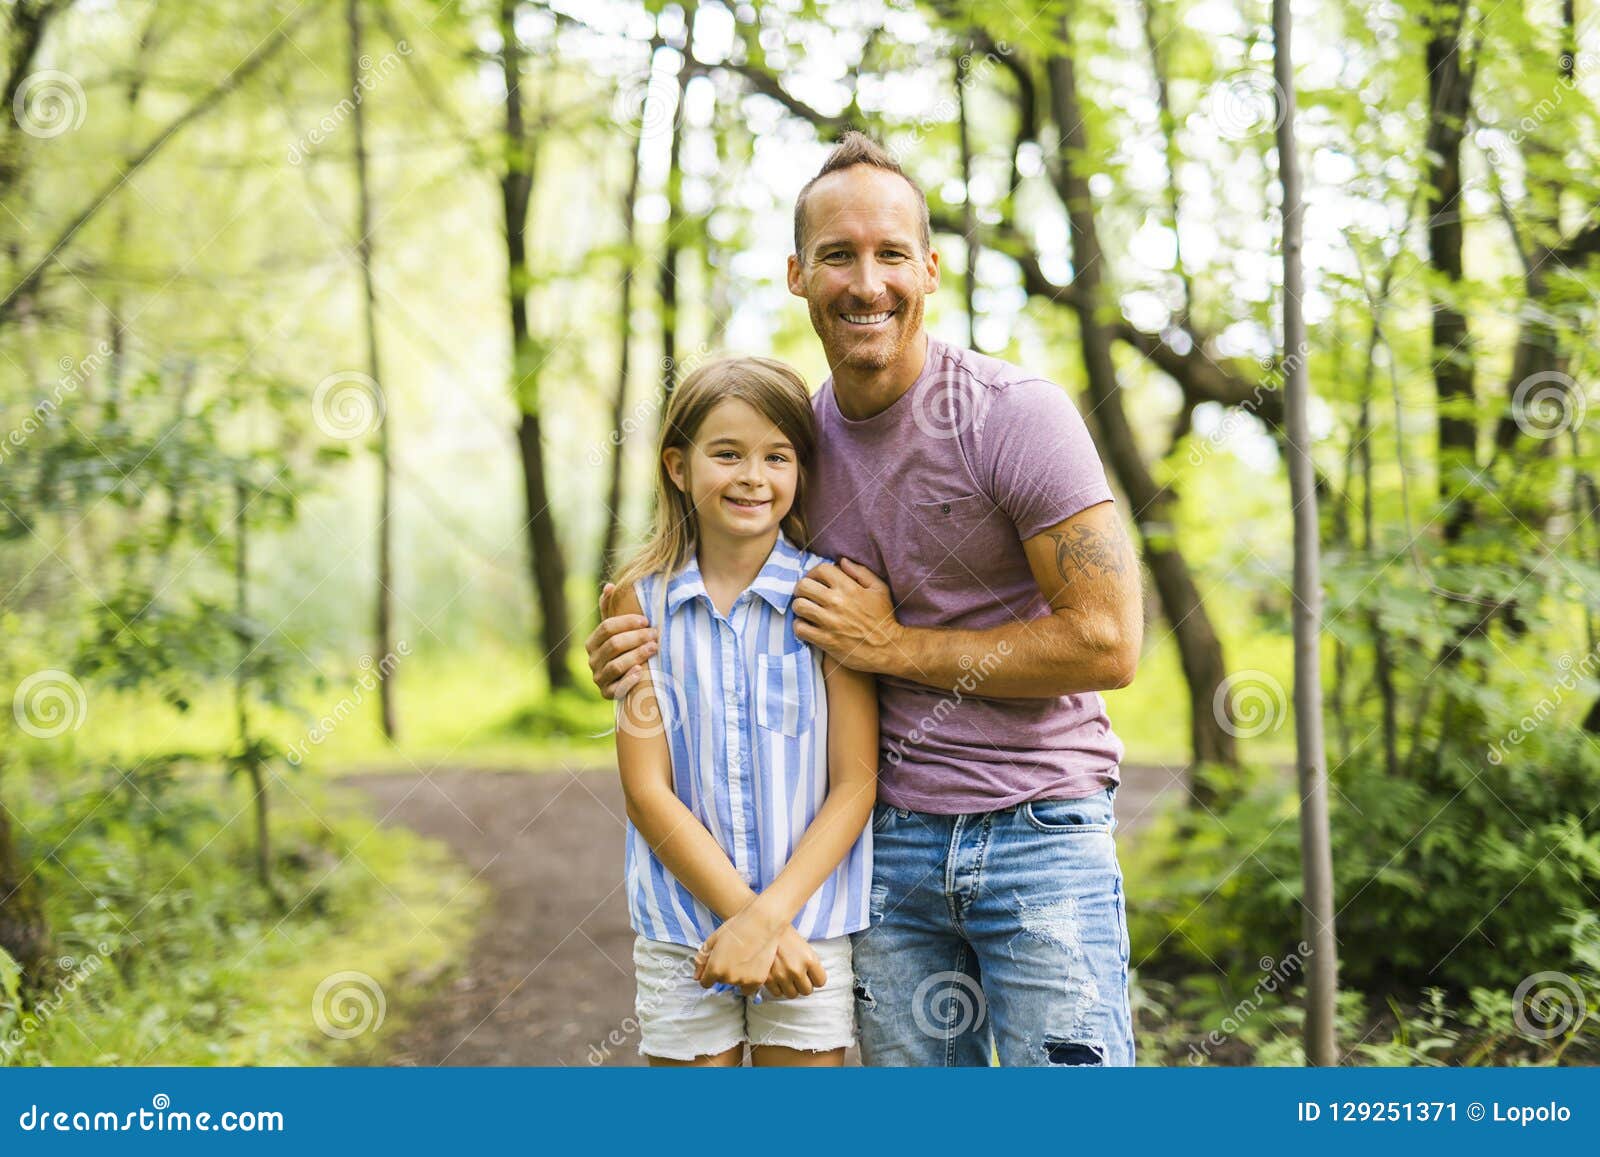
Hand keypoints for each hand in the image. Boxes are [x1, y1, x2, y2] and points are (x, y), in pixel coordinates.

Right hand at [587, 582, 658, 699]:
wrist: (624, 681)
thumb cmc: (623, 650)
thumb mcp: (616, 631)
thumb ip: (611, 610)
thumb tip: (610, 586)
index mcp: (592, 643)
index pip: (607, 627)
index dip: (627, 622)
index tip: (646, 620)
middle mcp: (592, 661)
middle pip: (613, 645)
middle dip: (636, 637)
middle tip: (655, 633)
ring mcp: (598, 678)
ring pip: (616, 665)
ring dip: (637, 655)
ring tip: (654, 647)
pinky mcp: (607, 694)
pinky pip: (617, 689)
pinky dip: (628, 680)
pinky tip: (641, 671)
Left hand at [693, 903, 784, 994]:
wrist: (762, 922)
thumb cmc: (738, 927)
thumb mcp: (714, 939)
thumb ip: (703, 959)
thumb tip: (697, 975)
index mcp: (715, 968)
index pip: (705, 982)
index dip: (709, 974)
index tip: (715, 967)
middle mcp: (728, 977)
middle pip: (721, 981)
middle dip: (724, 971)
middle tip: (733, 955)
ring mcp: (744, 980)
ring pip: (735, 984)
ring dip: (737, 975)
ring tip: (744, 958)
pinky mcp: (758, 980)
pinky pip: (749, 987)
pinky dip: (749, 979)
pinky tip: (752, 966)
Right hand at [762, 926, 827, 999]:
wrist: (765, 927)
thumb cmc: (786, 935)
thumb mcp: (804, 947)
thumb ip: (811, 964)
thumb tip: (814, 981)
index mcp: (809, 959)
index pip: (821, 982)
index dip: (816, 978)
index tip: (811, 975)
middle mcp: (796, 969)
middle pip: (807, 991)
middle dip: (803, 984)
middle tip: (798, 976)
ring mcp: (781, 975)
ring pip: (792, 994)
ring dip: (791, 987)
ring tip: (787, 977)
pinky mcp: (767, 979)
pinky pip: (778, 993)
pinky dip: (778, 987)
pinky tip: (777, 977)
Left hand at [792, 559, 901, 671]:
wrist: (888, 649)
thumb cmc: (884, 618)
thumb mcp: (880, 590)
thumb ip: (861, 572)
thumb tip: (842, 561)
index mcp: (849, 588)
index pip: (820, 570)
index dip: (813, 572)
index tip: (814, 579)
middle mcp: (837, 602)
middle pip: (803, 586)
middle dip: (801, 588)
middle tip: (805, 594)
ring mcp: (829, 622)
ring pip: (799, 606)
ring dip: (799, 606)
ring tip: (805, 610)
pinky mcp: (825, 640)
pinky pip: (800, 628)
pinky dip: (799, 626)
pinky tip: (806, 626)